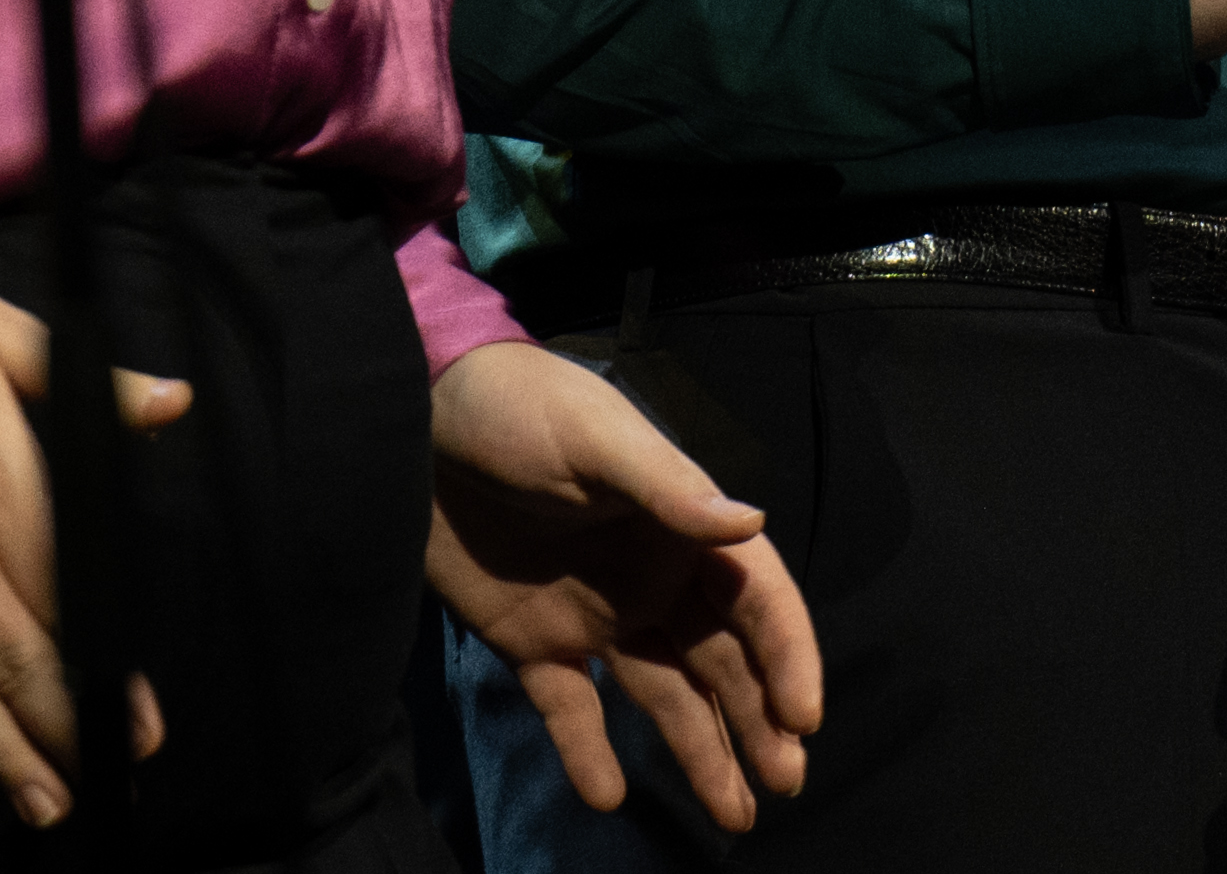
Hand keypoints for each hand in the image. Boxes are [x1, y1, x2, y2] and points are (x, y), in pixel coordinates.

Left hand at [424, 342, 821, 833]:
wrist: (423, 420)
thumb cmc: (526, 411)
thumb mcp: (599, 440)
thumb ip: (670, 488)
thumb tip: (751, 525)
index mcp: (683, 532)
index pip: (756, 603)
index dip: (786, 657)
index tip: (803, 720)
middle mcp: (654, 582)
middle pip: (721, 664)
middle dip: (757, 723)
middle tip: (783, 786)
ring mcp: (595, 617)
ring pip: (662, 697)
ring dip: (699, 752)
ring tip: (733, 816)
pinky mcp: (531, 643)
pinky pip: (570, 708)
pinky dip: (589, 753)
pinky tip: (609, 796)